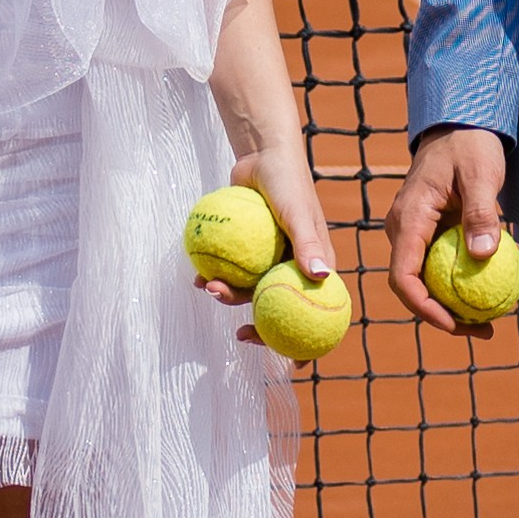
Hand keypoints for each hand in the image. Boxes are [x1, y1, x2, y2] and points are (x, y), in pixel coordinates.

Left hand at [194, 143, 334, 363]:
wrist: (261, 154)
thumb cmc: (287, 181)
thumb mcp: (298, 213)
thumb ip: (308, 244)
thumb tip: (321, 279)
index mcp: (315, 264)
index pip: (319, 308)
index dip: (311, 339)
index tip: (296, 364)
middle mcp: (293, 265)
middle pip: (279, 307)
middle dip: (260, 326)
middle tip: (239, 336)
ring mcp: (268, 258)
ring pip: (250, 291)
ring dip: (228, 296)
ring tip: (206, 287)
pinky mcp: (246, 249)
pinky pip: (231, 271)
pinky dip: (214, 276)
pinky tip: (197, 276)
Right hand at [385, 126, 505, 337]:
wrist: (457, 127)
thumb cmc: (469, 146)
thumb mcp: (481, 176)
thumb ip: (481, 214)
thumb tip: (483, 255)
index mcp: (408, 219)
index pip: (403, 276)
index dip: (424, 308)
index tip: (455, 325)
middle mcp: (401, 229)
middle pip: (412, 286)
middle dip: (443, 316)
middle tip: (485, 330)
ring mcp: (410, 232)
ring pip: (422, 280)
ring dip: (450, 304)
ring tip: (489, 320)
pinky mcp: (424, 232)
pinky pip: (434, 266)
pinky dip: (455, 284)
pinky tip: (486, 292)